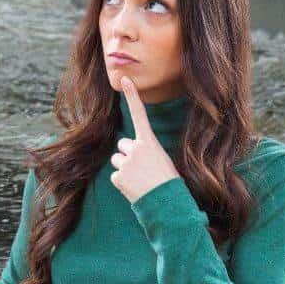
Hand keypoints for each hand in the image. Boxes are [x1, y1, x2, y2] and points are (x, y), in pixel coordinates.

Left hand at [110, 76, 181, 203]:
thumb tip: (131, 153)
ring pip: (117, 160)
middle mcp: (135, 149)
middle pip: (123, 145)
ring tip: (140, 179)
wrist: (168, 205)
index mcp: (150, 143)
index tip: (124, 79)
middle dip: (129, 155)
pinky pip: (115, 176)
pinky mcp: (118, 177)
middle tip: (144, 169)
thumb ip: (146, 152)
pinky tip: (135, 188)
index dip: (132, 96)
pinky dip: (123, 183)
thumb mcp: (162, 161)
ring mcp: (125, 162)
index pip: (140, 115)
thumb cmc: (169, 182)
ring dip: (125, 168)